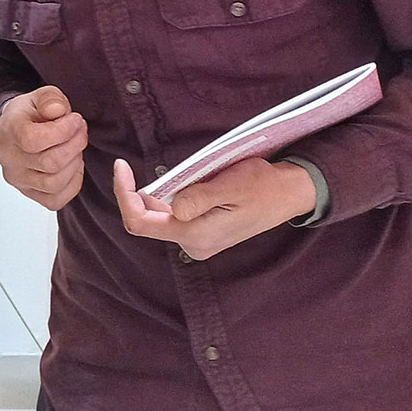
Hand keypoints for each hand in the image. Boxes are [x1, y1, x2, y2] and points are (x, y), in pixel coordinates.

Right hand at [0, 87, 87, 209]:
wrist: (16, 130)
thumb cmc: (30, 114)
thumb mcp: (40, 96)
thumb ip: (50, 98)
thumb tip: (58, 111)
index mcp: (8, 130)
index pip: (33, 140)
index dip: (62, 131)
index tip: (75, 120)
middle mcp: (9, 158)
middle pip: (49, 163)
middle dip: (75, 146)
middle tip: (81, 132)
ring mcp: (18, 179)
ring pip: (53, 184)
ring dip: (74, 164)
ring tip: (77, 148)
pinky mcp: (29, 194)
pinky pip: (56, 199)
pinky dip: (72, 184)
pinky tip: (73, 167)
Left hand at [112, 158, 317, 260]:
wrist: (290, 194)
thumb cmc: (263, 186)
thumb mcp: (229, 185)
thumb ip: (197, 198)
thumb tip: (172, 207)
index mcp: (196, 235)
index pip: (139, 222)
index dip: (124, 194)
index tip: (121, 166)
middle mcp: (193, 245)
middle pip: (147, 220)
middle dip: (138, 193)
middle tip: (142, 165)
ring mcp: (199, 242)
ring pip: (160, 218)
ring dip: (157, 194)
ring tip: (179, 175)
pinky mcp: (204, 234)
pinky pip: (174, 217)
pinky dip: (170, 198)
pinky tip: (186, 183)